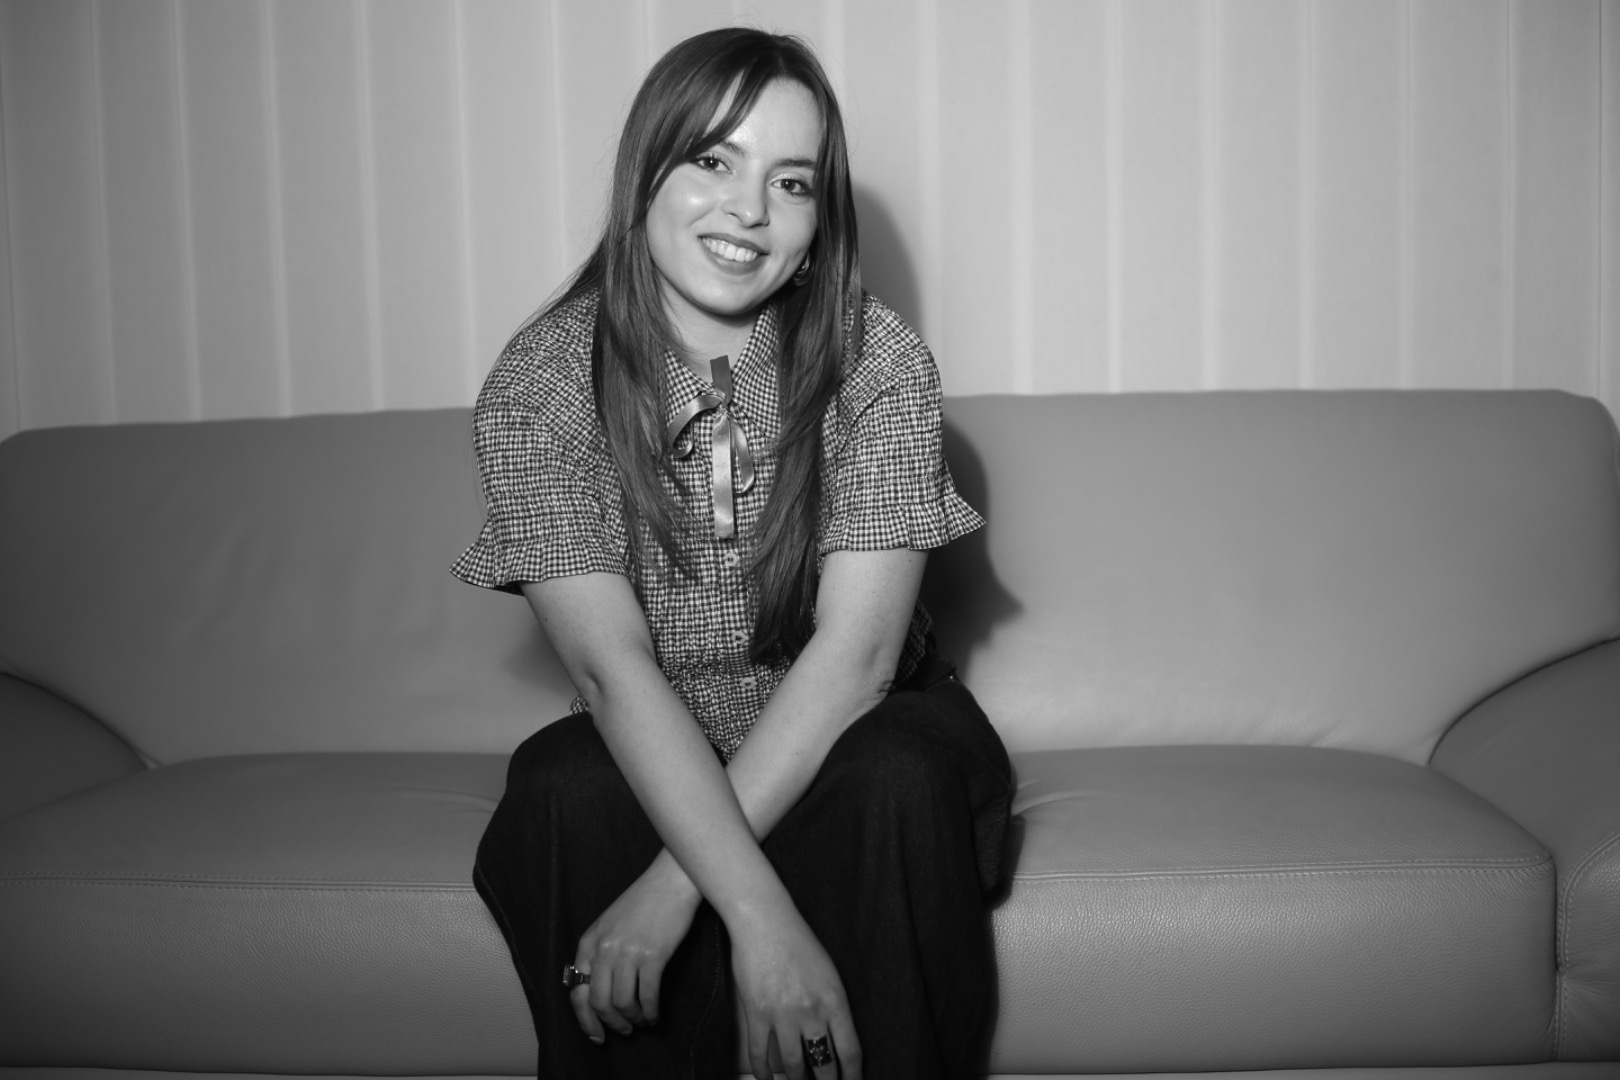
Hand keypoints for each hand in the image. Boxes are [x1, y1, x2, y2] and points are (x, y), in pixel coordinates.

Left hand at [570, 856, 701, 1041]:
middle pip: (599, 1003)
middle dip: (612, 1024)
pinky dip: (650, 1011)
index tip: (597, 1035)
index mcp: (590, 942)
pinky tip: (655, 1015)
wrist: (670, 881)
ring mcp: (628, 953)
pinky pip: (647, 995)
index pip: (577, 992)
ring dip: (633, 1019)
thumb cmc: (643, 902)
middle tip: (624, 1030)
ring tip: (642, 1021)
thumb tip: (599, 991)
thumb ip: (600, 952)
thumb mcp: (609, 924)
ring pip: (623, 1003)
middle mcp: (605, 949)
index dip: (585, 1020)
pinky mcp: (652, 955)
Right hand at [731, 908, 861, 1079]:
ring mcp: (783, 1015)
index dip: (852, 1076)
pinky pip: (759, 1054)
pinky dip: (763, 1071)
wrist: (765, 922)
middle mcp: (812, 1012)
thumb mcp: (829, 972)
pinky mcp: (756, 1013)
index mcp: (835, 1000)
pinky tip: (767, 1078)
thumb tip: (835, 1037)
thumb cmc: (798, 941)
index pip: (850, 1051)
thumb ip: (833, 1005)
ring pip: (793, 1065)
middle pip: (824, 1065)